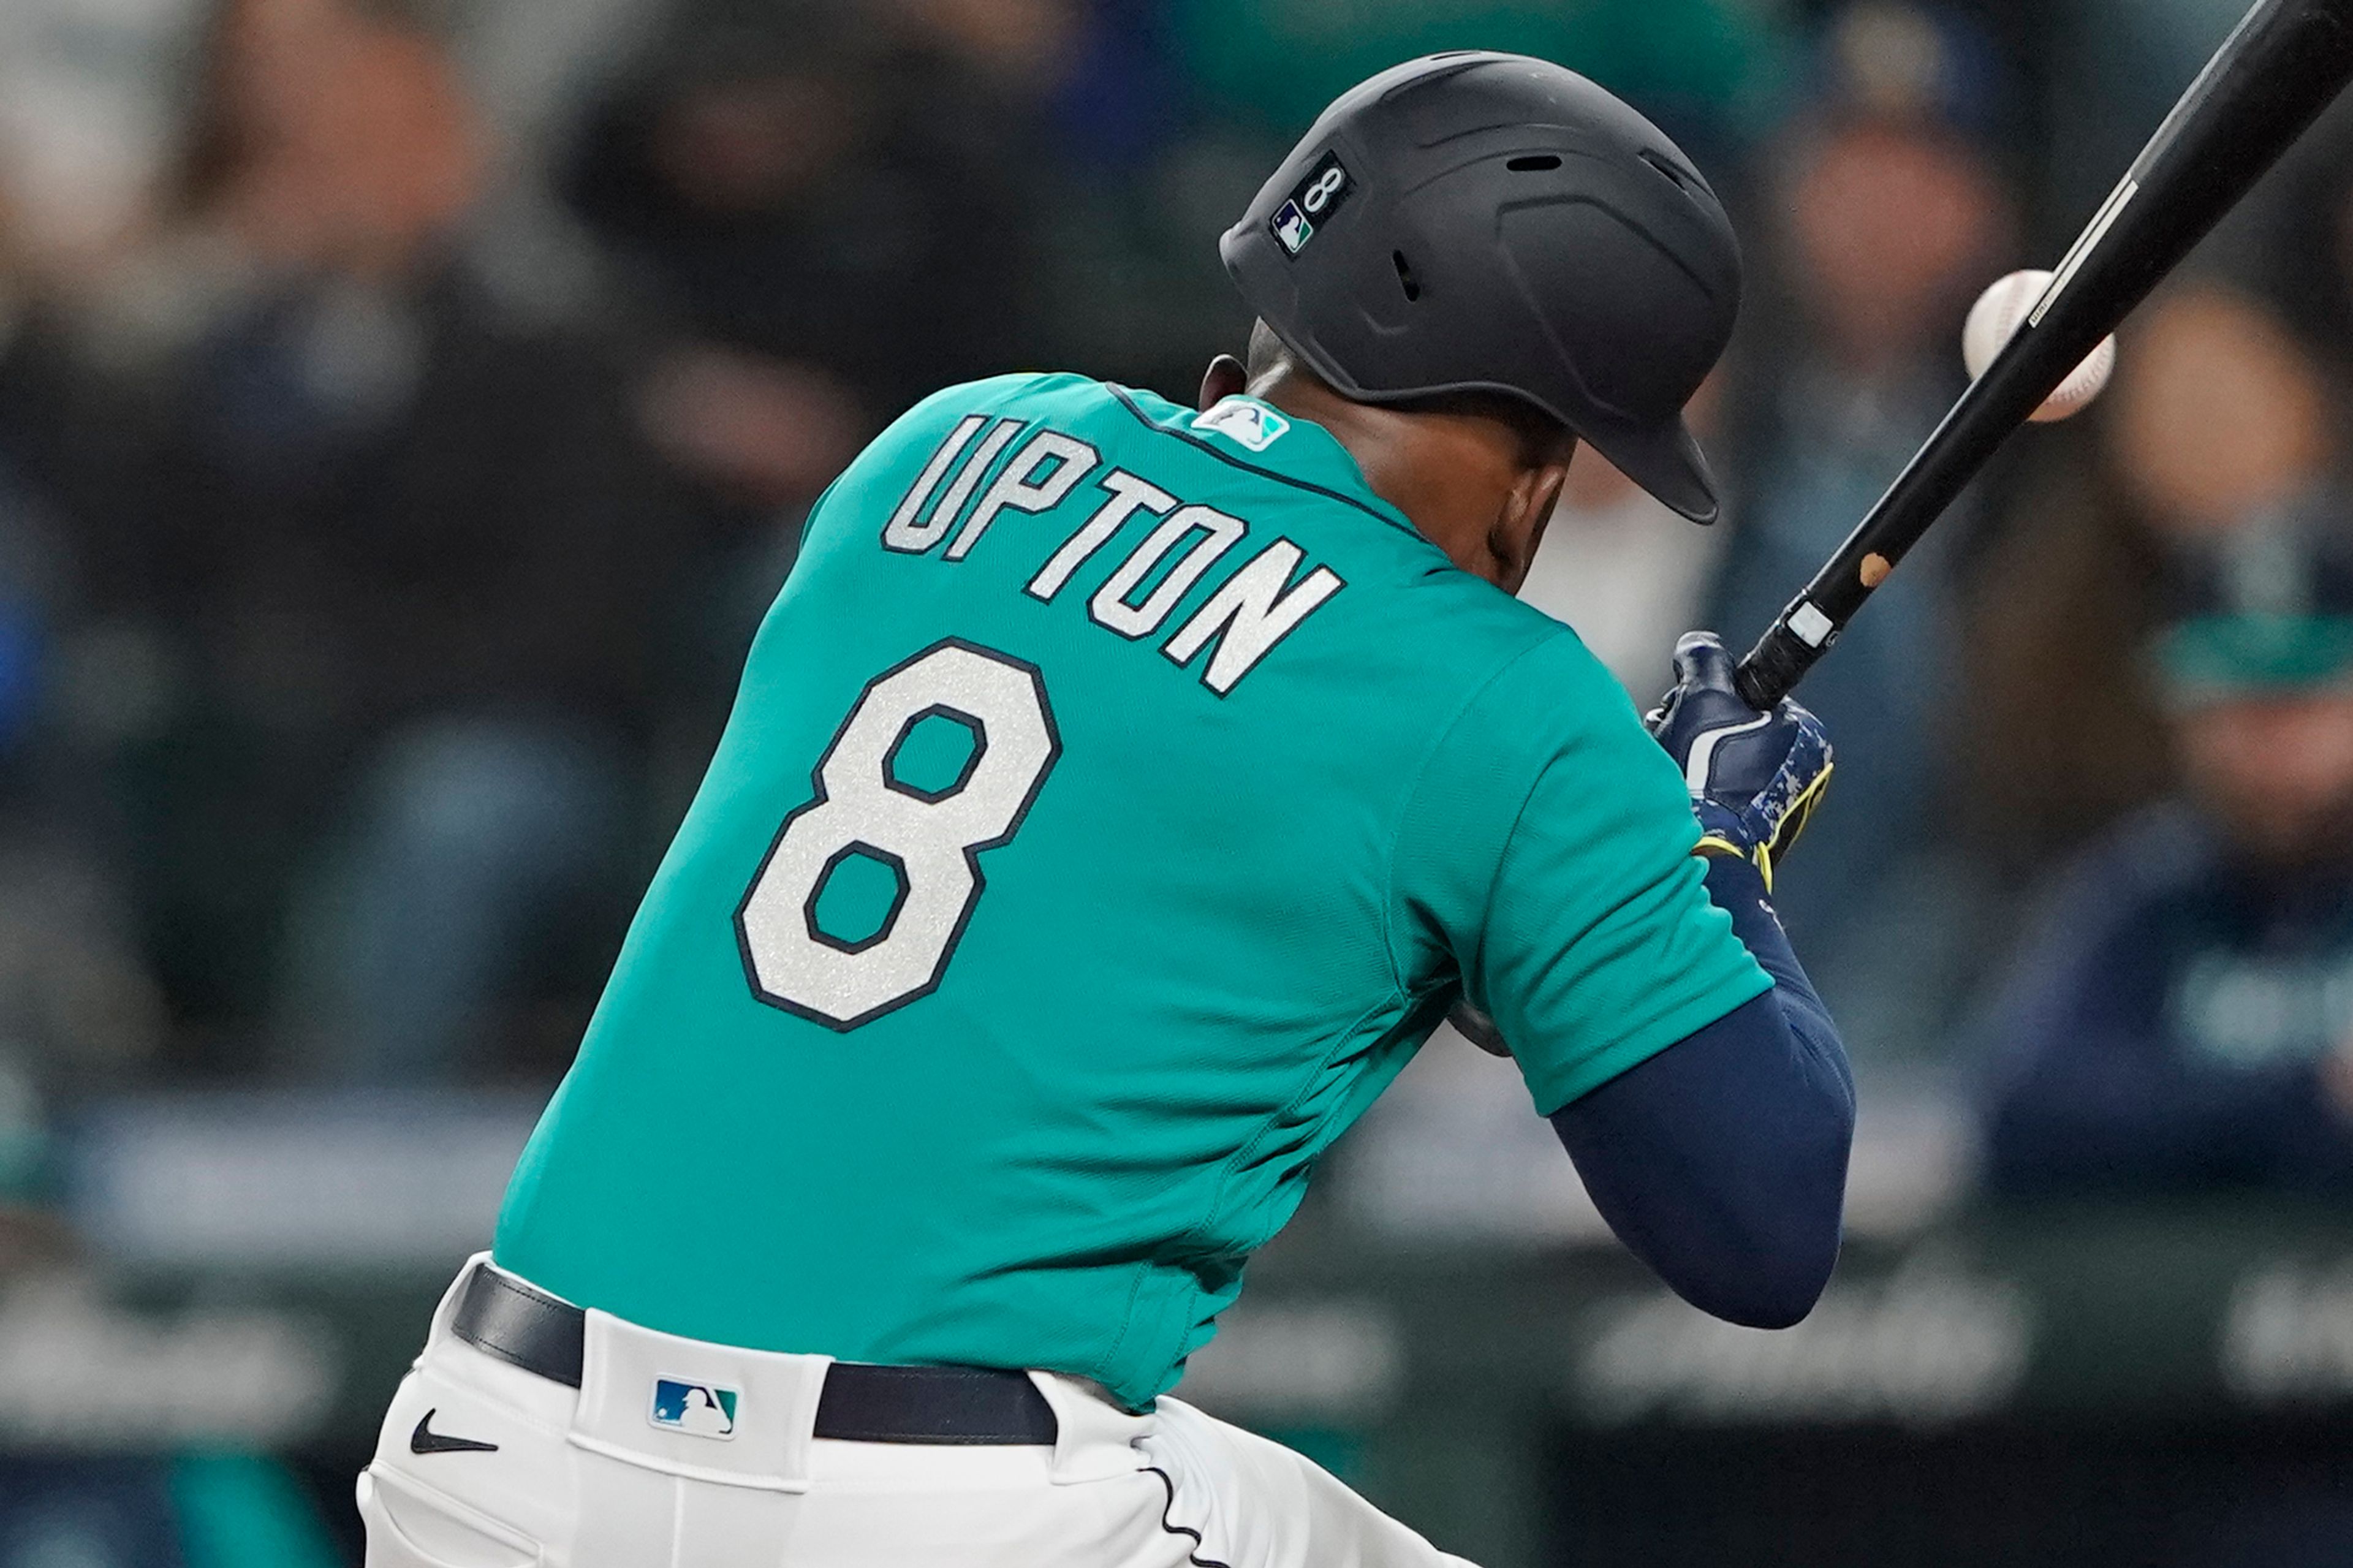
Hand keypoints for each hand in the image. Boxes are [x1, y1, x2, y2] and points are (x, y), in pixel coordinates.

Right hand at [1646, 632, 1832, 888]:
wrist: (1709, 853)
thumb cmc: (1710, 774)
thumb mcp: (1703, 700)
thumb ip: (1703, 661)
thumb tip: (1697, 644)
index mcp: (1804, 734)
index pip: (1749, 697)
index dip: (1709, 700)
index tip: (1689, 713)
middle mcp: (1807, 770)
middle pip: (1736, 732)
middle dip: (1699, 735)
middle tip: (1679, 747)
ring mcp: (1789, 805)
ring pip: (1729, 766)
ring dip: (1697, 765)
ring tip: (1680, 779)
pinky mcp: (1767, 834)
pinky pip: (1730, 798)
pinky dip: (1707, 796)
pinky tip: (1690, 804)